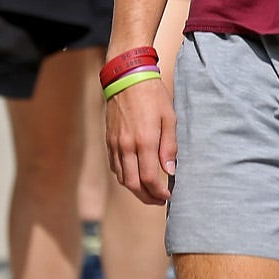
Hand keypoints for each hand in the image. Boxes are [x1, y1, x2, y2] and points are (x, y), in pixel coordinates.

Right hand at [106, 75, 175, 205]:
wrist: (127, 77)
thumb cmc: (152, 95)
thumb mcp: (169, 118)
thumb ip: (169, 146)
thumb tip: (170, 171)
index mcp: (144, 141)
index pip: (149, 179)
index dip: (159, 192)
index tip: (168, 196)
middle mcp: (126, 146)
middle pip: (133, 184)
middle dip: (147, 197)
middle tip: (159, 200)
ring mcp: (115, 144)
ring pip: (122, 178)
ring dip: (135, 190)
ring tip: (149, 192)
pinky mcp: (109, 140)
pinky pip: (114, 166)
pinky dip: (124, 177)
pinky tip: (135, 176)